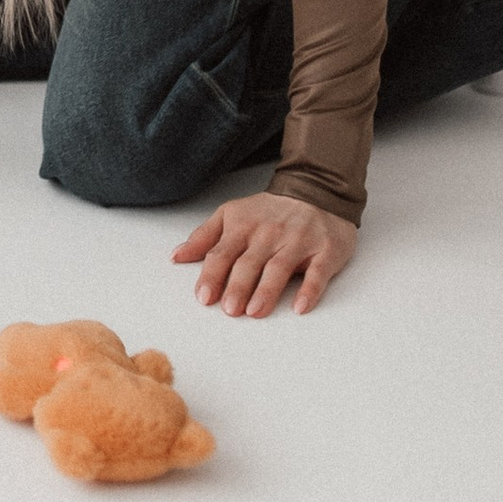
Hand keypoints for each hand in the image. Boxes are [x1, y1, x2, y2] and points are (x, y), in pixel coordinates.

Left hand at [173, 192, 357, 317]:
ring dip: (267, 290)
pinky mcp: (325, 251)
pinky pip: (318, 272)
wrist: (316, 190)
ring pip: (280, 267)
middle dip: (238, 286)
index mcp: (243, 226)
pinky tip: (300, 306)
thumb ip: (204, 237)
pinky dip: (310, 290)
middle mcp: (269, 233)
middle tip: (229, 309)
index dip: (212, 275)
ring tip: (255, 311)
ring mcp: (299, 241)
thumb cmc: (270, 211)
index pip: (223, 253)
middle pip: (250, 262)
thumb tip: (177, 256)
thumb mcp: (232, 215)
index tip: (204, 297)